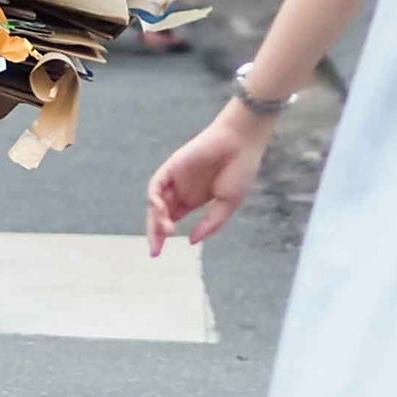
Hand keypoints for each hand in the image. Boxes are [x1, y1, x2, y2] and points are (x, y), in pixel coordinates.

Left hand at [146, 106, 273, 255]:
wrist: (241, 142)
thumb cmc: (239, 170)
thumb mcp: (228, 204)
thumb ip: (210, 224)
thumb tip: (190, 241)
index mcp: (194, 198)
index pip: (172, 219)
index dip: (162, 236)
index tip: (157, 254)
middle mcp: (182, 189)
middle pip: (160, 214)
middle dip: (155, 233)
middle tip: (155, 252)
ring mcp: (176, 178)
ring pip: (155, 202)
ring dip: (156, 219)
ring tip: (167, 231)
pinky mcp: (172, 167)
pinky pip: (156, 185)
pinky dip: (154, 200)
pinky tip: (162, 211)